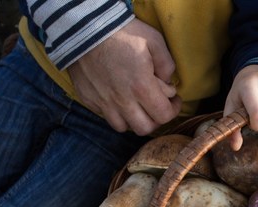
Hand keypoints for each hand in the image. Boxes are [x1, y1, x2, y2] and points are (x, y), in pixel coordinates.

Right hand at [67, 19, 181, 135]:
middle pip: (145, 128)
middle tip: (157, 104)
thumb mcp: (153, 40)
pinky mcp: (88, 99)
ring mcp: (103, 103)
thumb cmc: (121, 32)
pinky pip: (105, 116)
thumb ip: (167, 64)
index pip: (164, 115)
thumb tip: (169, 81)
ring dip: (134, 119)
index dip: (173, 110)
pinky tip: (118, 98)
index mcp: (141, 88)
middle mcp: (122, 101)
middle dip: (156, 119)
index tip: (174, 100)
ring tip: (137, 105)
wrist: (83, 27)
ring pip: (124, 127)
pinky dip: (115, 113)